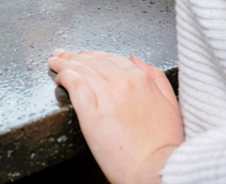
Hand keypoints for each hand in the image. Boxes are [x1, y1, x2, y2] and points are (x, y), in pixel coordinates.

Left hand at [48, 49, 183, 183]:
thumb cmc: (164, 144)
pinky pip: (74, 85)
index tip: (82, 55)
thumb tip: (134, 59)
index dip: (92, 55)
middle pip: (91, 61)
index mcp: (141, 79)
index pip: (110, 58)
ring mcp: (106, 97)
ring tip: (55, 61)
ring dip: (64, 62)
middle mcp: (123, 83)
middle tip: (62, 54)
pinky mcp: (91, 113)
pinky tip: (58, 77)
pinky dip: (64, 76)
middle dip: (74, 55)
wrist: (157, 170)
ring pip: (80, 69)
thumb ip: (155, 77)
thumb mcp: (170, 104)